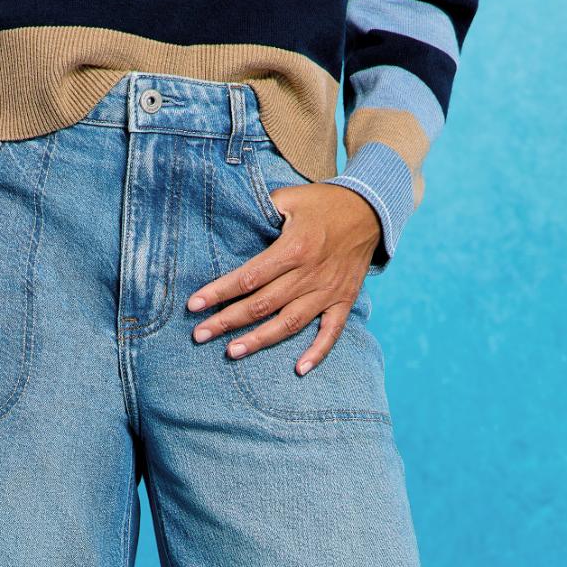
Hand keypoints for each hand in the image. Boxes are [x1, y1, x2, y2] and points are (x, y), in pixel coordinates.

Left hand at [188, 183, 381, 373]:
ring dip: (259, 340)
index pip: (249, 277)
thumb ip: (263, 208)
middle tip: (200, 335)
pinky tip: (299, 369)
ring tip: (231, 352)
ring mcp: (328, 291)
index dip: (219, 292)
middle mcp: (310, 274)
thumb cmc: (324, 203)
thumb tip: (234, 217)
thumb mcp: (291, 197)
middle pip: (262, 304)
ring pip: (289, 323)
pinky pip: (331, 332)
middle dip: (228, 321)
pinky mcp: (344, 301)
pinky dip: (317, 352)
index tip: (194, 305)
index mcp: (294, 248)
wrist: (371, 209)